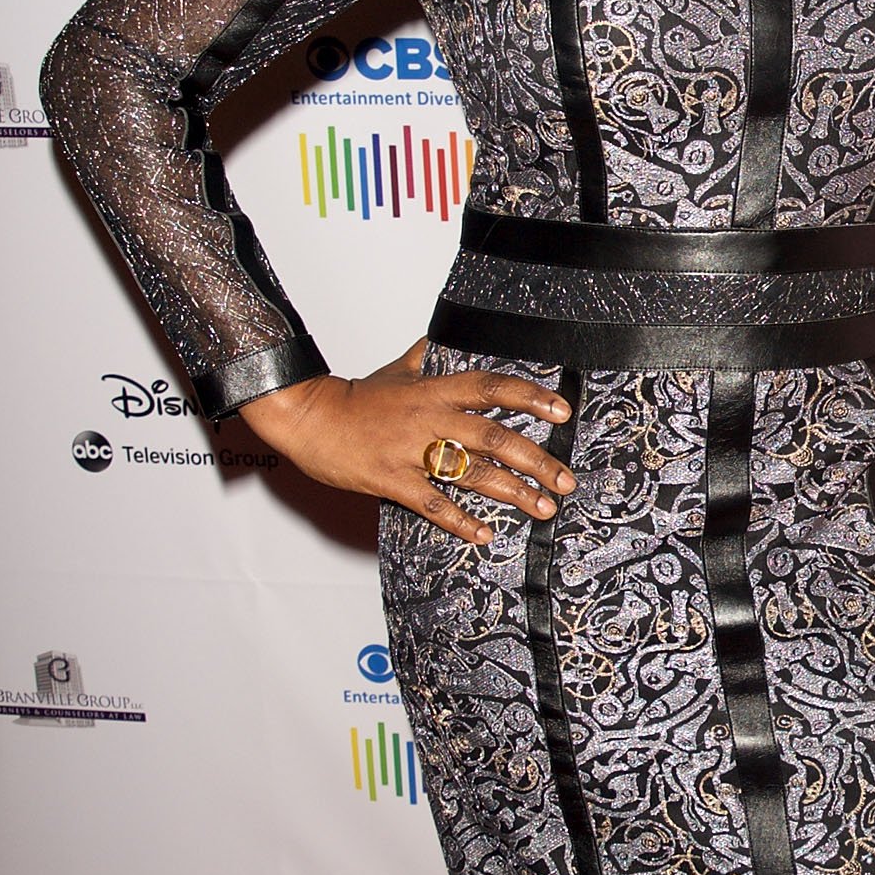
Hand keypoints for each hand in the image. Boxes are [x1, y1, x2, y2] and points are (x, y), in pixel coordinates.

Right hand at [238, 340, 574, 545]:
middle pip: (494, 437)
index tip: (562, 410)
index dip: (529, 397)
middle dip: (536, 459)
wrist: (308, 418)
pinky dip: (459, 521)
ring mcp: (411, 451)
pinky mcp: (391, 480)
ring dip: (512, 492)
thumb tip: (445, 340)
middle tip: (565, 479)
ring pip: (472, 473)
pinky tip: (483, 533)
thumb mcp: (397, 371)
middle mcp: (429, 419)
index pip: (492, 388)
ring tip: (542, 507)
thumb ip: (428, 358)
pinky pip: (432, 503)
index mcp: (434, 390)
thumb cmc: (354, 397)